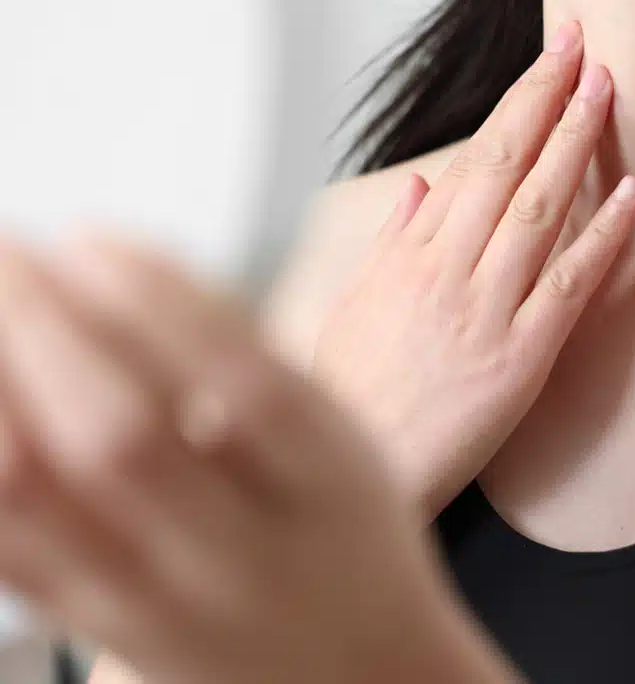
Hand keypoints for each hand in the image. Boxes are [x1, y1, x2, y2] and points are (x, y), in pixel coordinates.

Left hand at [0, 238, 515, 683]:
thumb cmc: (350, 538)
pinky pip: (1, 546)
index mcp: (331, 492)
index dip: (161, 303)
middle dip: (46, 326)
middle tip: (8, 249)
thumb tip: (129, 274)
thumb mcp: (345, 445)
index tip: (95, 235)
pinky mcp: (97, 629)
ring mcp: (158, 607)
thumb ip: (258, 368)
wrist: (358, 673)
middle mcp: (243, 561)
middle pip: (122, 442)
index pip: (247, 391)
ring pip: (33, 497)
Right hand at [313, 21, 634, 517]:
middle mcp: (450, 269)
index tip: (548, 59)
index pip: (473, 156)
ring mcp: (488, 310)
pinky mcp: (522, 357)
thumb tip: (419, 184)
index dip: (516, 101)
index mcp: (412, 252)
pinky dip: (602, 237)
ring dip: (576, 145)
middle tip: (583, 45)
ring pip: (539, 210)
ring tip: (606, 92)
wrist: (364, 469)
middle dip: (548, 97)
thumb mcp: (355, 305)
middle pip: (506, 166)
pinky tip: (631, 196)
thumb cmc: (356, 393)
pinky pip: (569, 286)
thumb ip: (392, 240)